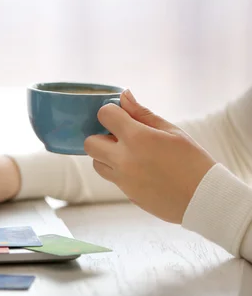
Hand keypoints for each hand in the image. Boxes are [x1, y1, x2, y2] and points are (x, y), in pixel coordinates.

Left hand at [84, 89, 215, 223]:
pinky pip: (111, 178)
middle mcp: (123, 159)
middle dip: (101, 136)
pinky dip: (118, 171)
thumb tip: (123, 96)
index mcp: (137, 138)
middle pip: (90, 143)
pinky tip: (140, 170)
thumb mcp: (171, 132)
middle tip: (121, 138)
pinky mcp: (127, 194)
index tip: (122, 116)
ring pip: (96, 163)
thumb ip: (142, 114)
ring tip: (129, 154)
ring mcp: (123, 179)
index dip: (111, 112)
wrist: (206, 200)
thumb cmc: (193, 161)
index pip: (104, 115)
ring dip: (106, 155)